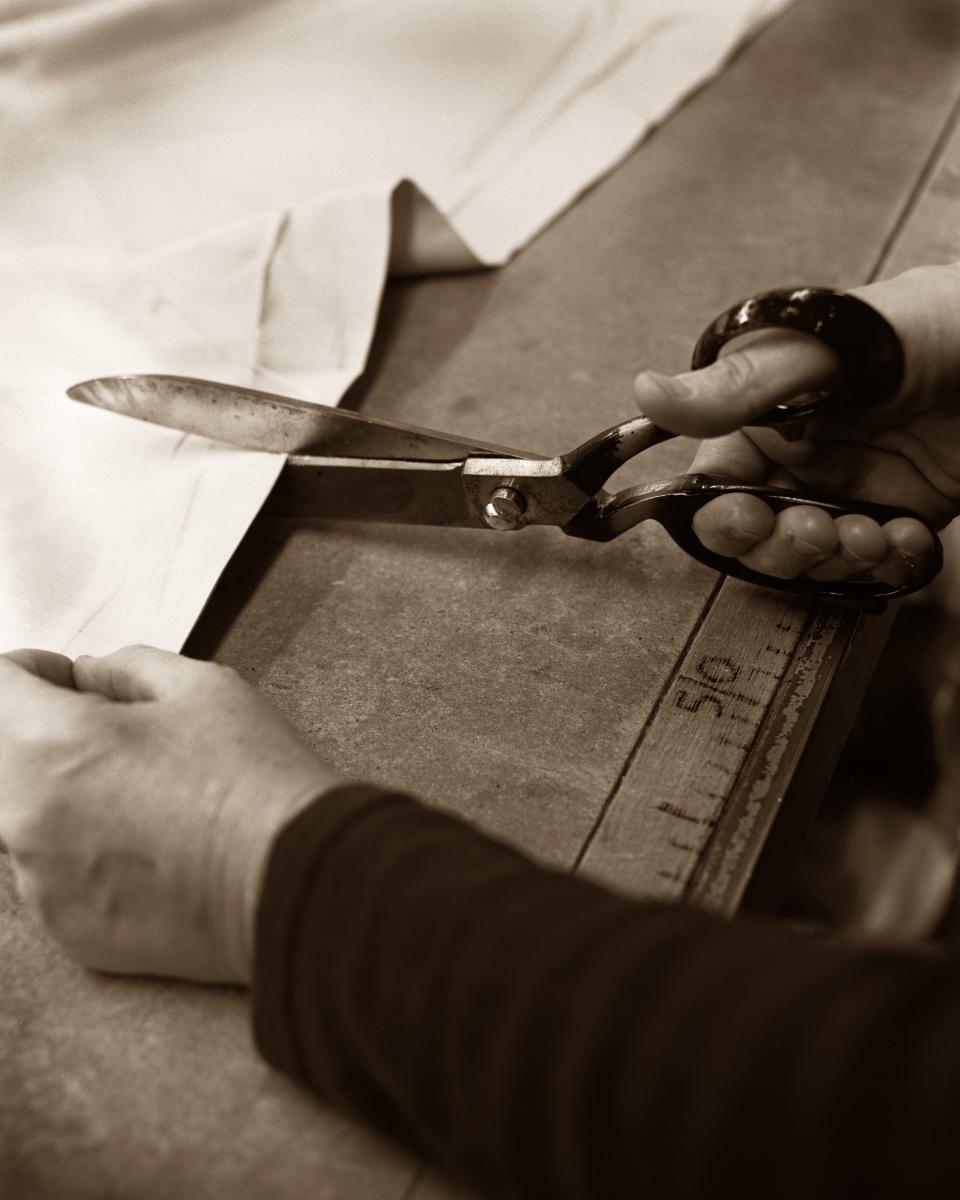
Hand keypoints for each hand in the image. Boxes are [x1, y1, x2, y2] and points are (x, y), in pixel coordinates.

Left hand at [0, 646, 342, 982]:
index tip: (67, 681)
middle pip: (2, 753)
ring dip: (64, 794)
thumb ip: (126, 668)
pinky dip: (83, 853)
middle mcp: (26, 819)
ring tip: (144, 796)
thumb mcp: (203, 688)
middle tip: (113, 734)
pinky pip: (51, 874)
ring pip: (24, 816)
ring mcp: (41, 882)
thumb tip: (88, 676)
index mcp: (52, 746)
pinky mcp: (68, 929)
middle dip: (46, 733)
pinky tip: (150, 846)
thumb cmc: (256, 783)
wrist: (297, 881)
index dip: (34, 672)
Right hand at [634, 265, 959, 583]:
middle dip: (782, 545)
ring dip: (838, 557)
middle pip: (758, 535)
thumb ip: (739, 385)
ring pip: (812, 559)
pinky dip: (888, 564)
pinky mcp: (900, 516)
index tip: (748, 517)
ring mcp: (851, 489)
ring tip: (875, 532)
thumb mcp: (826, 352)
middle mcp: (801, 456)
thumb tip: (646, 391)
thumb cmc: (933, 326)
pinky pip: (874, 565)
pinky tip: (909, 536)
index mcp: (766, 415)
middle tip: (818, 529)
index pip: (716, 484)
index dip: (724, 515)